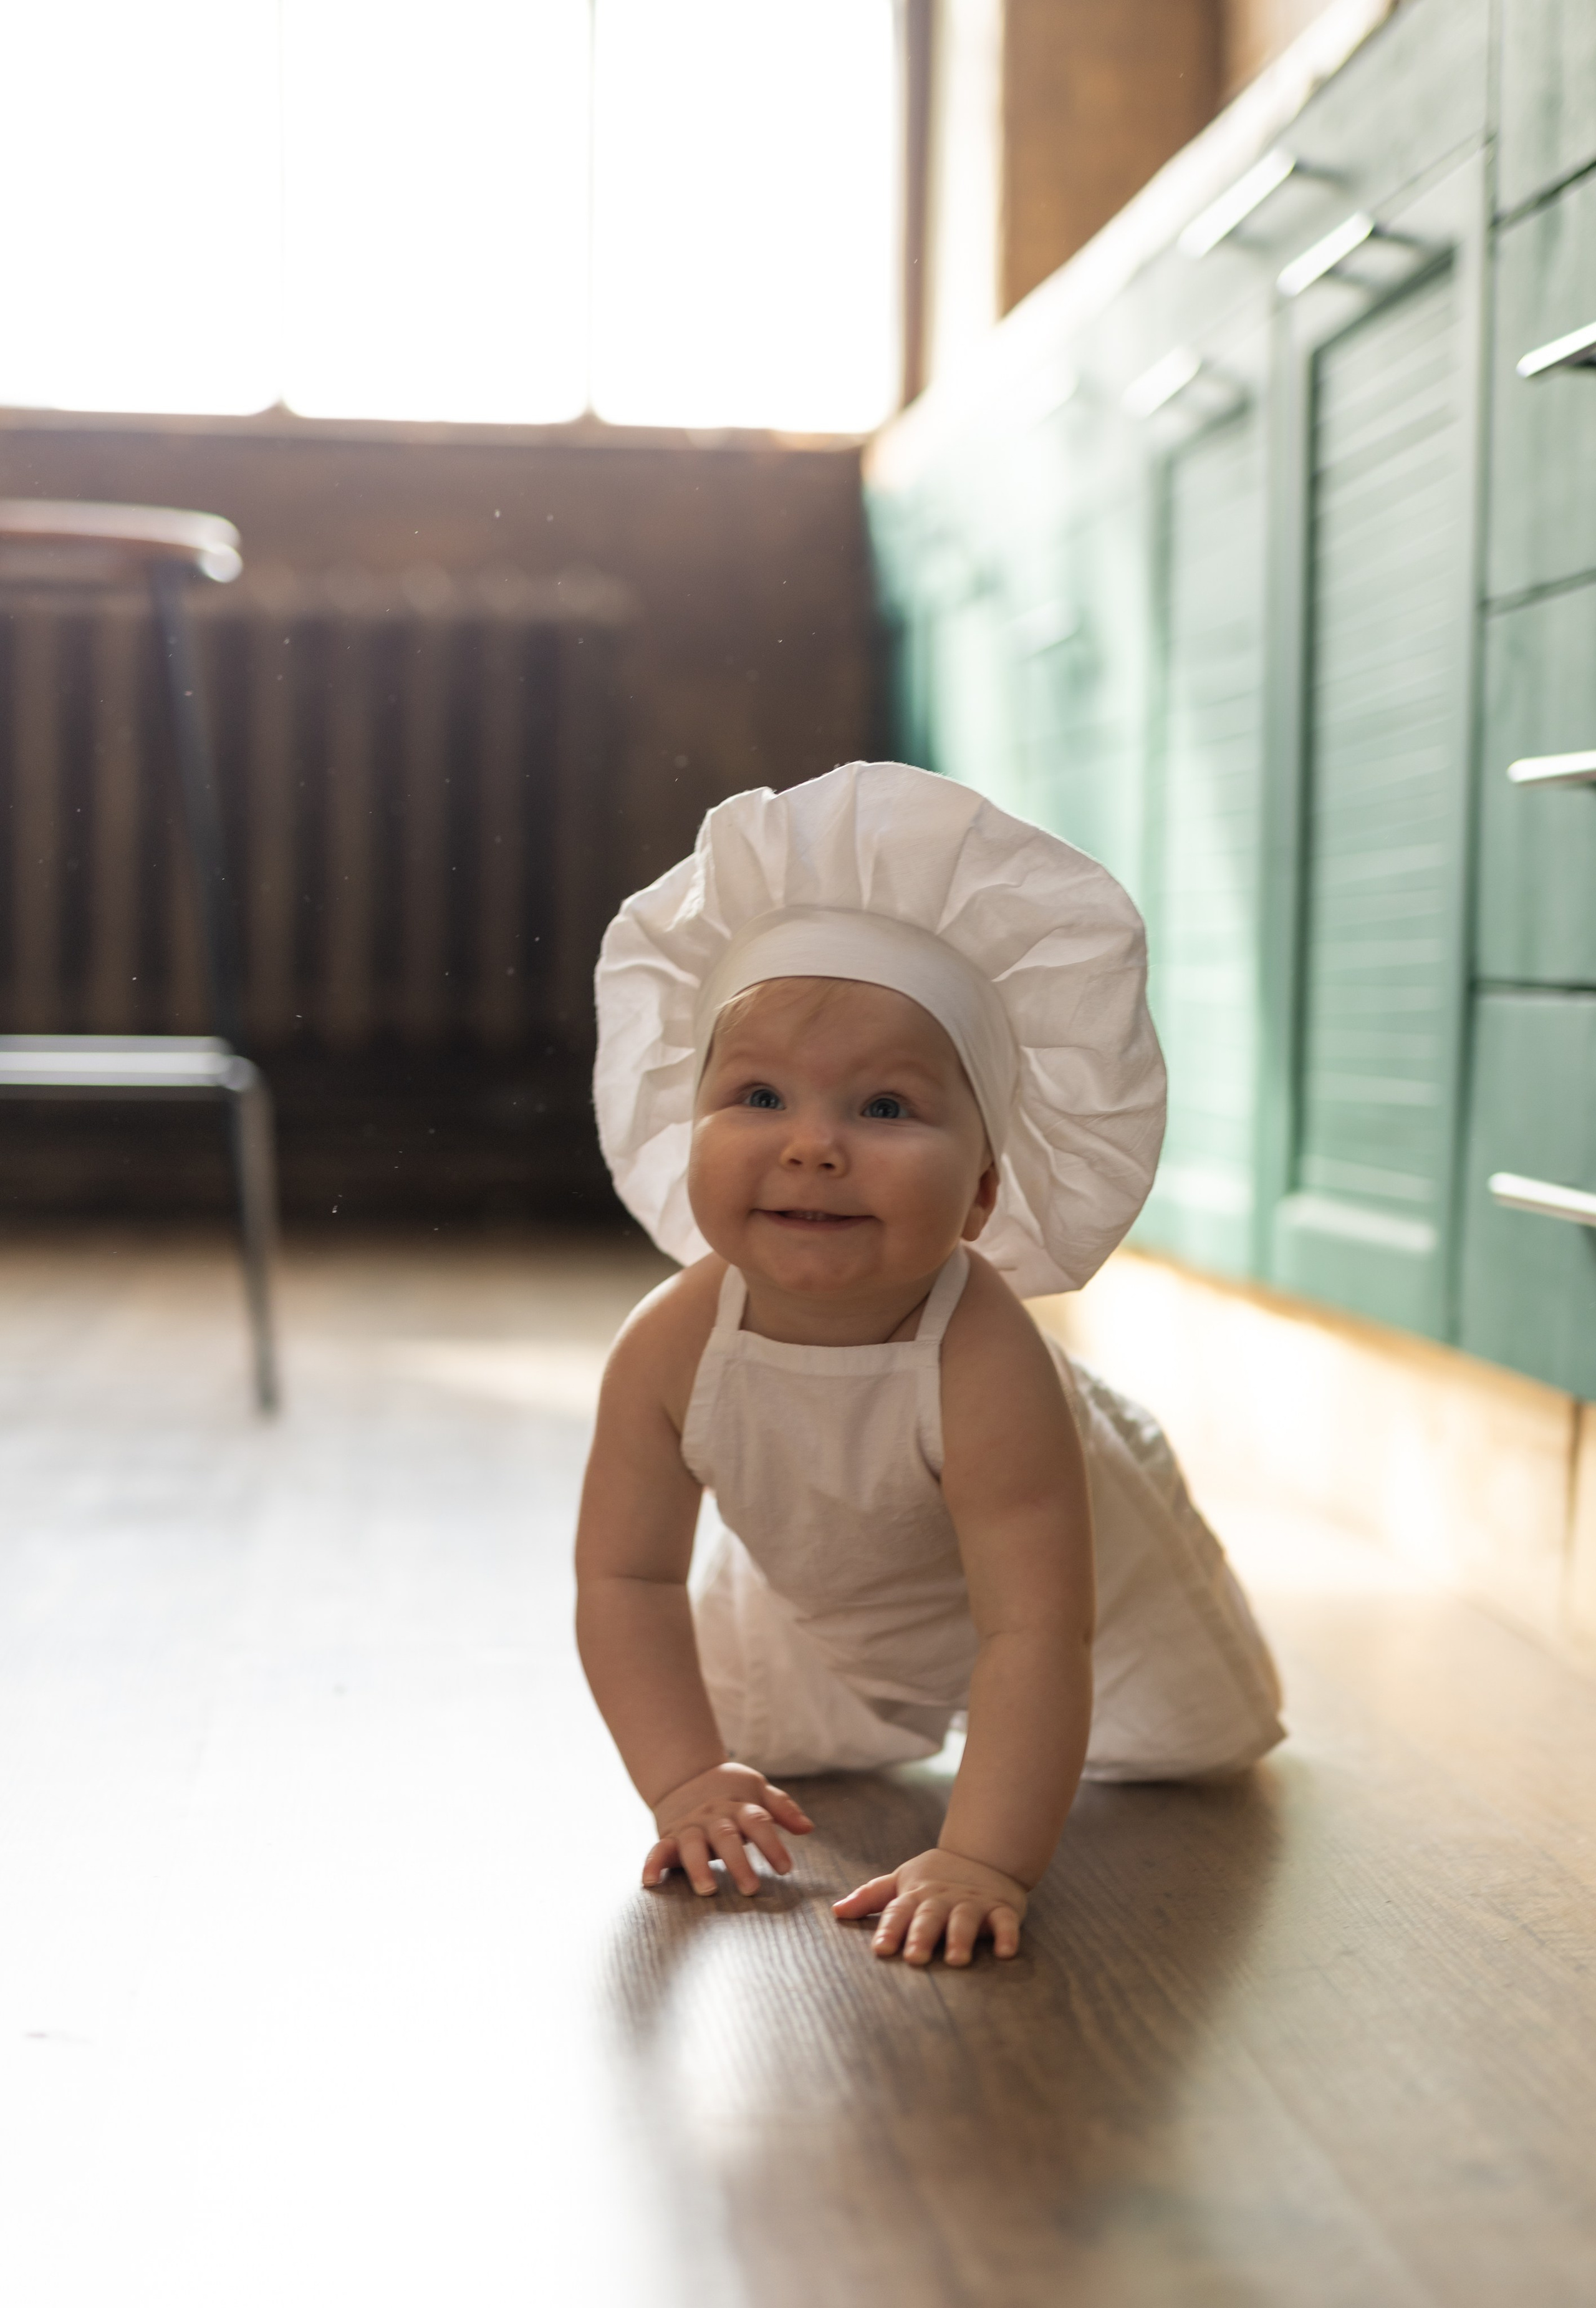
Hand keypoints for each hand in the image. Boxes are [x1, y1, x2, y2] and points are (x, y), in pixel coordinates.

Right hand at [643, 1762, 812, 1895]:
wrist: (685, 1775)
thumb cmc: (730, 1790)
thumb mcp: (757, 1789)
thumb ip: (782, 1808)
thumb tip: (808, 1828)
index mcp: (738, 1806)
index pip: (758, 1822)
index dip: (772, 1844)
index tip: (785, 1868)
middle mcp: (714, 1817)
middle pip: (726, 1837)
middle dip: (738, 1863)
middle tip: (751, 1888)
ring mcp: (690, 1827)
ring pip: (693, 1846)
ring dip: (699, 1867)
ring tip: (709, 1889)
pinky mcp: (669, 1837)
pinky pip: (658, 1850)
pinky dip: (652, 1865)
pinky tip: (650, 1882)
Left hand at [831, 1847, 1027, 1964]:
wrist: (985, 1854)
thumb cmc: (936, 1878)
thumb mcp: (902, 1881)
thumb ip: (871, 1897)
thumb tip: (835, 1911)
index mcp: (917, 1894)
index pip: (899, 1911)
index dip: (889, 1929)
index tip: (880, 1950)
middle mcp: (943, 1899)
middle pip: (929, 1916)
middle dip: (921, 1936)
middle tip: (914, 1958)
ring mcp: (973, 1902)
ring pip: (965, 1919)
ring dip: (960, 1938)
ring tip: (956, 1959)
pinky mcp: (1001, 1908)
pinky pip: (1005, 1922)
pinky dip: (1007, 1935)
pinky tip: (1005, 1952)